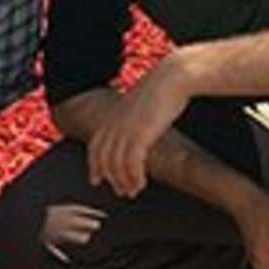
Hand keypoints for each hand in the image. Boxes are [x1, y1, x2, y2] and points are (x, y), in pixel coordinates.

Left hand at [87, 57, 191, 197]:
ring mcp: (125, 129)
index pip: (95, 145)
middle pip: (103, 158)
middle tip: (120, 192)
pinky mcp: (140, 134)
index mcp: (113, 116)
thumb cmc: (165, 89)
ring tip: (132, 192)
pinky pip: (131, 163)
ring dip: (124, 181)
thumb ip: (136, 116)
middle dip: (110, 178)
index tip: (95, 180)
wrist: (174, 76)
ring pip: (116, 164)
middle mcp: (114, 124)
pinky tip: (141, 184)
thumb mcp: (143, 104)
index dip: (93, 165)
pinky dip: (134, 177)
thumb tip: (141, 127)